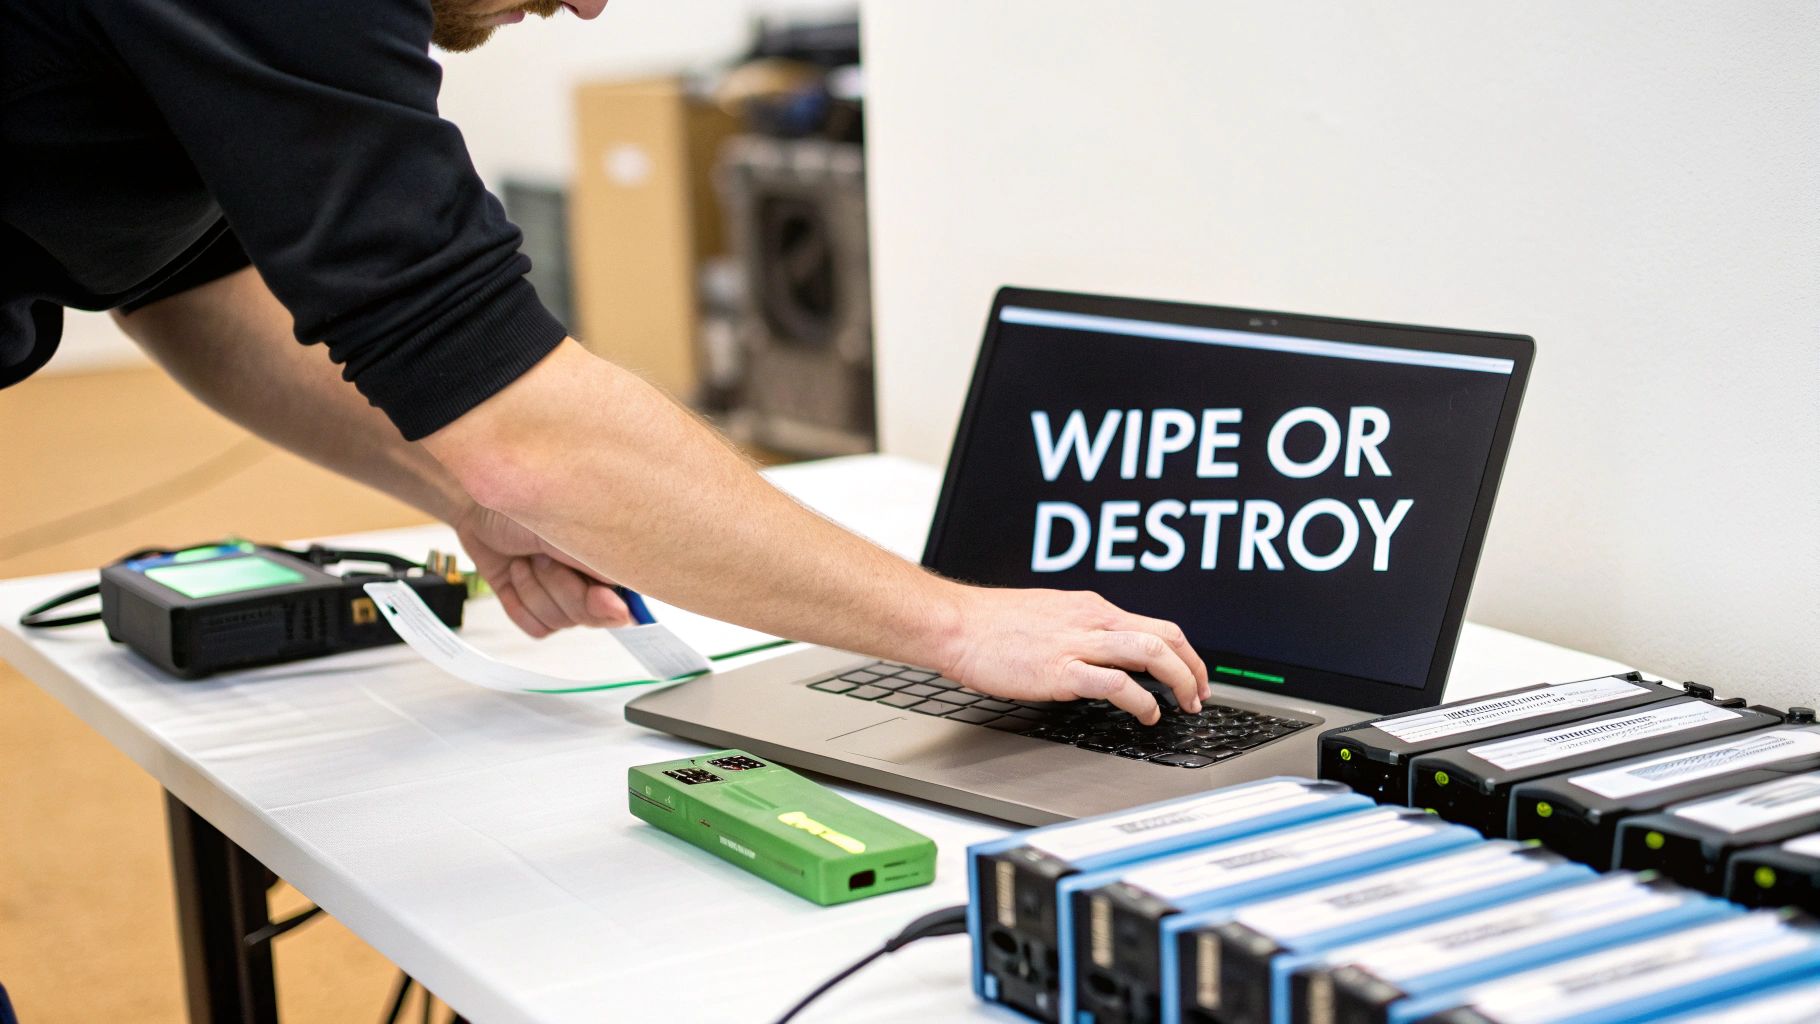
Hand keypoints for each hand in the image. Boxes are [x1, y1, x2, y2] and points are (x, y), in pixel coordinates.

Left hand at [453, 504, 632, 637]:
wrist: (477, 502)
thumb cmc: (522, 501)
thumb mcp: (565, 529)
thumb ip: (598, 562)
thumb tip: (625, 594)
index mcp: (606, 558)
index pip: (623, 601)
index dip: (609, 604)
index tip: (600, 596)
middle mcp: (589, 579)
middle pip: (587, 616)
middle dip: (560, 587)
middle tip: (543, 556)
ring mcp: (561, 594)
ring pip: (558, 622)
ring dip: (532, 589)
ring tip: (524, 558)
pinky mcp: (534, 606)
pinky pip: (536, 628)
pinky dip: (518, 603)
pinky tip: (513, 574)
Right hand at [938, 588, 1209, 724]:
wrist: (956, 625)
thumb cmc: (990, 624)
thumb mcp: (1047, 614)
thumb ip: (1078, 628)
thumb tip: (1100, 649)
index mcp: (1090, 607)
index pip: (1155, 625)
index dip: (1184, 652)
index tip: (1191, 674)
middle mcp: (1092, 620)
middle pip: (1166, 636)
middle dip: (1194, 667)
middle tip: (1201, 693)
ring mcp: (1078, 643)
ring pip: (1151, 653)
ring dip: (1179, 681)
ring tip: (1185, 704)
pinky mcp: (1061, 670)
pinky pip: (1116, 683)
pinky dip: (1141, 700)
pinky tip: (1146, 714)